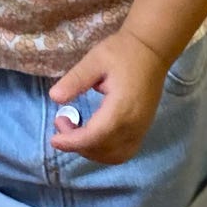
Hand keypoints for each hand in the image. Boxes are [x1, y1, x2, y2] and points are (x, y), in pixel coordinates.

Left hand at [48, 30, 166, 166]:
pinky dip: (106, 152)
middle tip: (62, 121)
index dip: (72, 142)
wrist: (152, 50)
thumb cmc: (123, 52)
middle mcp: (134, 124)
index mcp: (121, 107)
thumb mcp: (94, 60)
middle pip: (102, 150)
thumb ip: (75, 80)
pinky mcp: (143, 128)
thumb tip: (54, 97)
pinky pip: (125, 152)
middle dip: (77, 144)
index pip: (94, 136)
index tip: (54, 139)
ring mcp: (141, 129)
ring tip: (76, 131)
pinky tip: (93, 138)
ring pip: (114, 156)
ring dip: (91, 151)